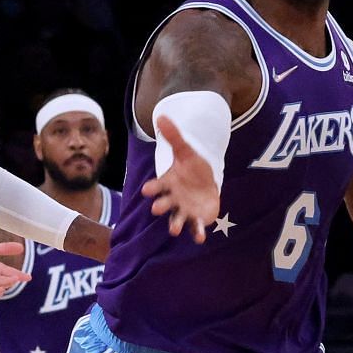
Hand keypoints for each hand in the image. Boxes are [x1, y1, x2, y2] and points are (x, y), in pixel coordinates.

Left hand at [0, 241, 30, 297]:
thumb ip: (5, 248)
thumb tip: (21, 247)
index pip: (8, 272)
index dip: (19, 275)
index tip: (29, 277)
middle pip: (7, 280)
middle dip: (17, 279)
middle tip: (26, 278)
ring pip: (1, 286)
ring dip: (8, 283)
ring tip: (14, 278)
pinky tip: (2, 286)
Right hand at [143, 116, 220, 242]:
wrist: (206, 183)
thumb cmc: (192, 168)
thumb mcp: (186, 151)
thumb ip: (174, 137)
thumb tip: (161, 115)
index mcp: (168, 183)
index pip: (158, 186)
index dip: (152, 188)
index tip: (146, 190)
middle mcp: (173, 199)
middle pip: (165, 203)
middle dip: (161, 206)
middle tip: (156, 209)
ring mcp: (185, 210)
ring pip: (177, 218)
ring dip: (175, 224)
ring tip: (174, 229)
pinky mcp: (197, 219)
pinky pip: (196, 227)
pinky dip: (198, 232)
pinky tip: (200, 237)